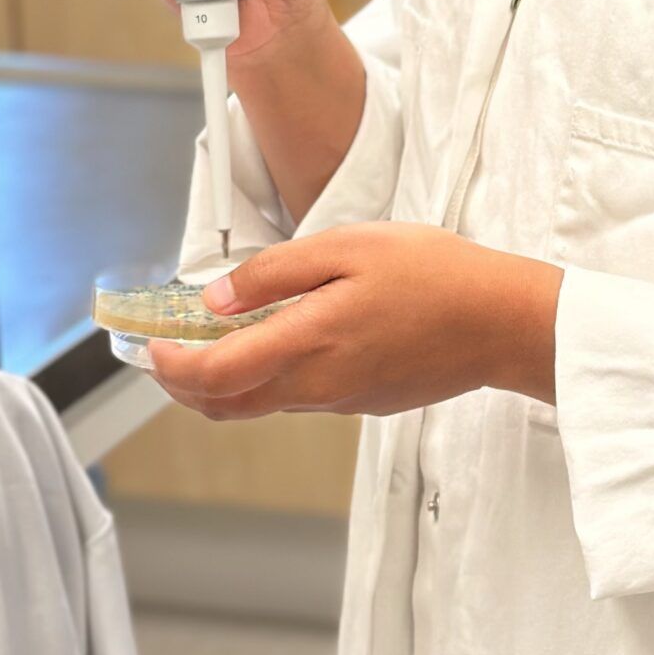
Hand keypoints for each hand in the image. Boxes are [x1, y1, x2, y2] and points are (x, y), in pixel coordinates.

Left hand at [147, 224, 562, 419]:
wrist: (502, 322)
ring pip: (262, 404)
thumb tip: (215, 299)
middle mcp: (316, 385)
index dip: (169, 367)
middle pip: (226, 406)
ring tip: (216, 340)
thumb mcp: (347, 247)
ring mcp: (342, 400)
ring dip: (225, 382)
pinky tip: (282, 341)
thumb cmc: (434, 275)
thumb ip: (275, 275)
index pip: (211, 377)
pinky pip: (301, 398)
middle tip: (166, 353)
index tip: (151, 345)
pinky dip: (270, 379)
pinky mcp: (364, 402)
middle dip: (184, 385)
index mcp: (306, 344)